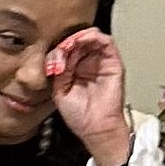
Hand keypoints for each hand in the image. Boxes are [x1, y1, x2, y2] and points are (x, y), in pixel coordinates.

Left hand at [46, 27, 129, 165]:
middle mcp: (89, 63)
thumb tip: (58, 54)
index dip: (57, 51)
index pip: (66, 50)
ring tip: (68, 46)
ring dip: (77, 37)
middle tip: (59, 53)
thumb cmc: (80, 116)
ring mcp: (101, 62)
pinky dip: (91, 37)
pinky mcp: (113, 62)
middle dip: (65, 44)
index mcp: (75, 70)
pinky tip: (80, 43)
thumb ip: (58, 70)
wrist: (95, 128)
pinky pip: (105, 41)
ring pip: (91, 37)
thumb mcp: (59, 90)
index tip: (51, 62)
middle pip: (77, 41)